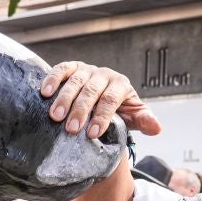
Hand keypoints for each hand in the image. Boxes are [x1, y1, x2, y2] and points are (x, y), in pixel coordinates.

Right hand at [40, 62, 162, 138]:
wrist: (105, 96)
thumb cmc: (119, 109)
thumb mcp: (134, 116)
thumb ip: (144, 121)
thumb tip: (157, 128)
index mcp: (121, 85)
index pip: (111, 99)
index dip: (103, 116)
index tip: (93, 133)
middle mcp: (104, 74)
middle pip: (91, 91)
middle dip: (81, 110)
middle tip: (72, 129)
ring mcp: (87, 69)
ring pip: (75, 82)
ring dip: (64, 99)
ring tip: (55, 116)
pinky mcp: (72, 67)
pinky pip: (62, 69)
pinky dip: (52, 79)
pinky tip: (44, 93)